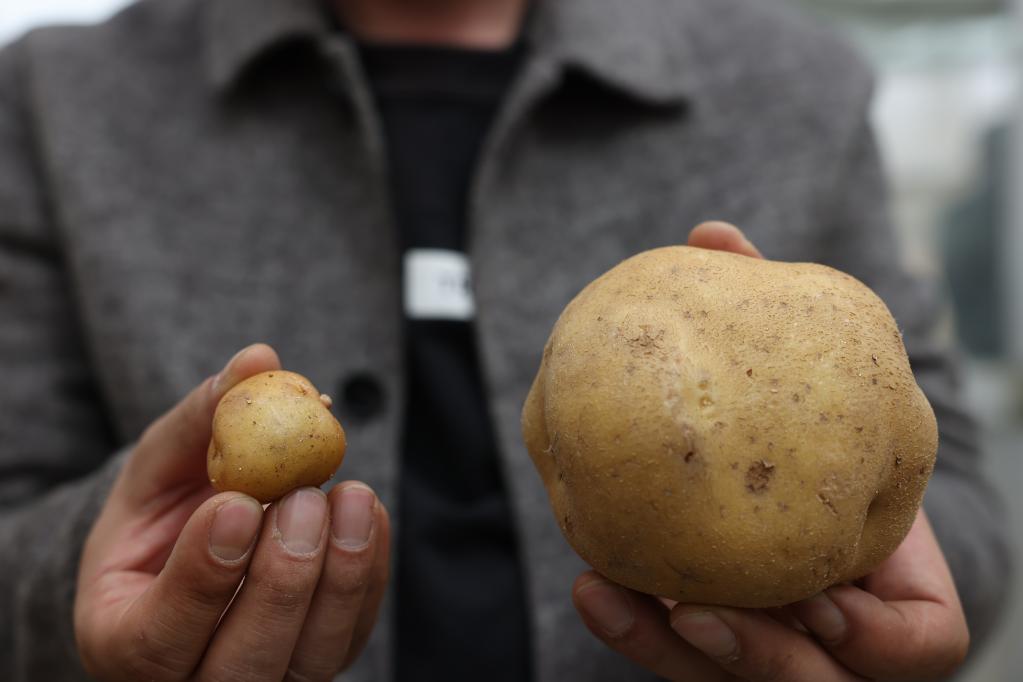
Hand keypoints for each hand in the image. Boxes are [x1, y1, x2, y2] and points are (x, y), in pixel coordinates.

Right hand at [74, 344, 390, 681]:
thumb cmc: (164, 512)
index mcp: (127, 642)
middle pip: (245, 663)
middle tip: (303, 500)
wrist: (197, 549)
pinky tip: (367, 513)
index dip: (203, 576)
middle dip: (282, 579)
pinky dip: (368, 573)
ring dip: (341, 577)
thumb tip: (256, 361)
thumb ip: (198, 421)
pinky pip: (354, 632)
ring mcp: (267, 677)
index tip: (237, 504)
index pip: (160, 636)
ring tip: (349, 496)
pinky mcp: (321, 657)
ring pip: (310, 658)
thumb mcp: (159, 467)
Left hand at [571, 223, 968, 680]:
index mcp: (893, 585)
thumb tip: (712, 233)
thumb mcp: (816, 385)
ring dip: (671, 651)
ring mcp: (774, 650)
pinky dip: (636, 631)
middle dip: (758, 657)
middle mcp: (837, 636)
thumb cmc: (819, 434)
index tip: (816, 600)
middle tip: (696, 611)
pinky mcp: (716, 651)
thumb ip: (778, 318)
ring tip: (605, 592)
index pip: (917, 641)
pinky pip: (677, 660)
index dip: (876, 637)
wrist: (798, 482)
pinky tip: (591, 587)